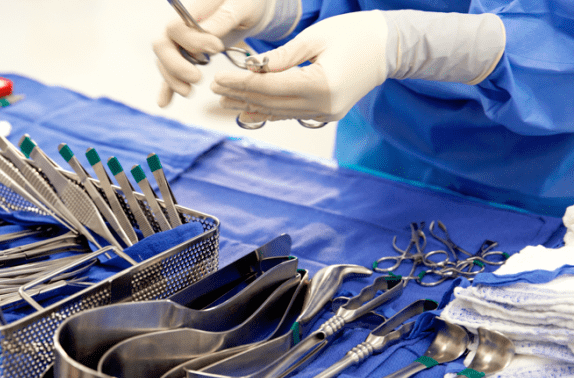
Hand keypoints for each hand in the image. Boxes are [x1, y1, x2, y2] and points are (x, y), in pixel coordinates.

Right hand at [153, 0, 285, 106]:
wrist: (249, 9)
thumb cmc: (248, 2)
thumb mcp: (242, 5)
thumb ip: (224, 17)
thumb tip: (207, 33)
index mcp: (192, 10)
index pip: (176, 28)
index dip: (192, 41)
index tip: (218, 47)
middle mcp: (181, 26)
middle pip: (162, 46)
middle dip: (176, 65)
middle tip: (197, 78)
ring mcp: (181, 41)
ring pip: (165, 61)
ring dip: (173, 79)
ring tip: (189, 92)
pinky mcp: (187, 55)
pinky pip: (172, 71)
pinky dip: (168, 87)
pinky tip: (165, 102)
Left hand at [212, 10, 504, 123]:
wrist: (392, 46)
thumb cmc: (357, 33)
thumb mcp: (315, 38)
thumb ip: (282, 57)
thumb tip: (253, 69)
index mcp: (320, 84)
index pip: (270, 87)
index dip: (241, 84)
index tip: (219, 79)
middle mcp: (323, 105)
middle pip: (271, 103)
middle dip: (241, 96)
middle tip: (215, 89)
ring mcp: (327, 113)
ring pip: (280, 112)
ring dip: (251, 106)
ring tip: (226, 101)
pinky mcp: (329, 113)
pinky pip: (292, 113)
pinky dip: (270, 110)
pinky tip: (250, 108)